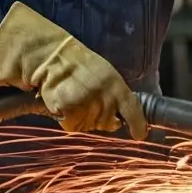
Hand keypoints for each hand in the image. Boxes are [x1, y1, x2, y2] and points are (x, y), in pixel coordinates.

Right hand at [0, 1, 147, 138]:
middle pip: (109, 123)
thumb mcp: (105, 74)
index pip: (133, 109)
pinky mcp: (70, 111)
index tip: (139, 134)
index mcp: (116, 84)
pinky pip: (73, 125)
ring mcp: (87, 104)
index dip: (138, 124)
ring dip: (82, 117)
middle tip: (87, 102)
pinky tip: (63, 103)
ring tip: (73, 98)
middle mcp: (105, 96)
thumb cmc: (78, 65)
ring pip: (90, 126)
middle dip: (100, 118)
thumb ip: (115, 95)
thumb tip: (121, 119)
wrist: (51, 58)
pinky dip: (67, 119)